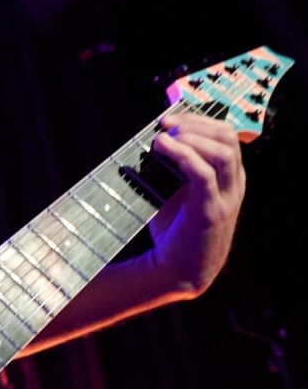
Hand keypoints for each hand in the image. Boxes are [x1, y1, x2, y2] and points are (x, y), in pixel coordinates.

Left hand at [149, 113, 245, 295]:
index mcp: (230, 177)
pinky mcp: (212, 212)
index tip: (169, 118)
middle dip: (196, 123)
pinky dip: (184, 155)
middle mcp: (234, 185)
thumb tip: (154, 137)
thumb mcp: (176, 191)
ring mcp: (227, 199)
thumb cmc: (174, 229)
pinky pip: (204, 175)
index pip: (226, 135)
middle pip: (228, 137)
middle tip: (166, 124)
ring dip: (191, 137)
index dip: (198, 120)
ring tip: (164, 137)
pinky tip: (163, 149)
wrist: (177, 270)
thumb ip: (172, 167)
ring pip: (223, 152)